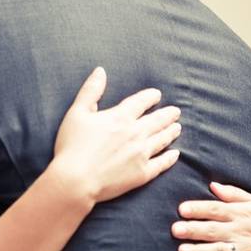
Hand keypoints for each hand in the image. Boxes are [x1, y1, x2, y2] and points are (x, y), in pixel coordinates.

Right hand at [50, 67, 180, 205]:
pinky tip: (175, 154)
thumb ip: (90, 91)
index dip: (150, 97)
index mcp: (120, 117)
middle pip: (157, 120)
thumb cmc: (72, 146)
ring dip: (171, 132)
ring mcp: (141, 154)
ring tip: (177, 127)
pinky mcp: (142, 174)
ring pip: (162, 140)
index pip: (141, 102)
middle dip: (167, 114)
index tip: (157, 95)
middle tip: (176, 112)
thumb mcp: (77, 113)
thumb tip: (100, 71)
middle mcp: (135, 134)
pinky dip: (169, 158)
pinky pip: (161, 163)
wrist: (76, 180)